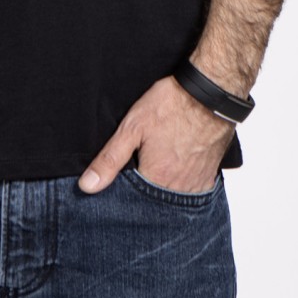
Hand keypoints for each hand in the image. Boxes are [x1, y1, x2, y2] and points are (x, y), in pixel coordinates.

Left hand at [78, 75, 234, 193]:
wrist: (209, 93)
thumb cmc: (171, 105)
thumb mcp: (132, 127)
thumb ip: (109, 159)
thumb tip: (87, 186)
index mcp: (156, 179)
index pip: (132, 202)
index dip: (122, 192)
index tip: (120, 178)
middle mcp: (178, 189)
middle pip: (153, 203)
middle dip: (142, 194)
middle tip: (140, 167)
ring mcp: (196, 185)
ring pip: (172, 199)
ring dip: (161, 191)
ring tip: (156, 168)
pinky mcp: (208, 177)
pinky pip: (191, 193)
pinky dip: (179, 186)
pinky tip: (173, 170)